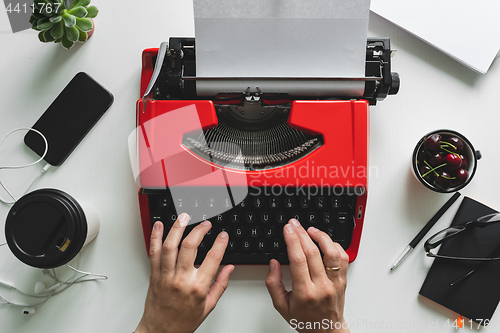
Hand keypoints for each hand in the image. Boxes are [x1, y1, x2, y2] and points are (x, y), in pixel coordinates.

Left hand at [135, 213, 234, 332]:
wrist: (160, 332)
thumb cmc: (183, 321)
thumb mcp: (208, 306)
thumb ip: (220, 284)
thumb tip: (229, 268)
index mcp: (198, 287)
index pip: (212, 258)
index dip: (220, 243)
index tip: (223, 235)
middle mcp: (181, 279)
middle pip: (190, 246)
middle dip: (199, 230)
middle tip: (206, 224)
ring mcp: (165, 276)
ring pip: (170, 246)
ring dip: (177, 228)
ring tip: (184, 217)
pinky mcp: (154, 275)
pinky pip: (153, 252)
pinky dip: (155, 236)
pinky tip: (158, 225)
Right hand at [265, 219, 349, 332]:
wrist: (325, 331)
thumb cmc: (304, 319)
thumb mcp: (281, 306)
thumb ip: (273, 284)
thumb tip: (273, 263)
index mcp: (305, 293)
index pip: (298, 260)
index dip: (292, 241)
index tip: (287, 229)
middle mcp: (322, 287)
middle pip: (312, 253)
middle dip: (301, 234)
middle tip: (294, 224)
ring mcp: (335, 283)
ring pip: (332, 253)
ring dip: (321, 237)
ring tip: (310, 230)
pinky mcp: (343, 280)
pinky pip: (343, 259)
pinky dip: (335, 246)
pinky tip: (325, 241)